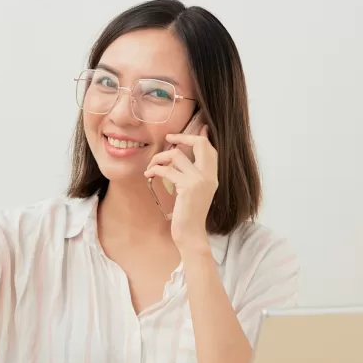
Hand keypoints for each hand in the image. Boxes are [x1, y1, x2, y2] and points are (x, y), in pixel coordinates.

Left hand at [144, 126, 217, 251]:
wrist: (191, 234)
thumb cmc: (188, 215)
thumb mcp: (194, 192)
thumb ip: (191, 175)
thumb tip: (180, 158)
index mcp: (212, 176)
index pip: (210, 148)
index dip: (200, 136)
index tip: (194, 129)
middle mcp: (209, 176)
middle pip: (200, 144)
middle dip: (181, 137)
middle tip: (168, 139)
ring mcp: (200, 180)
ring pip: (177, 155)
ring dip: (160, 157)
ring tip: (151, 166)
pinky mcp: (188, 187)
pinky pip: (168, 169)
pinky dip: (155, 170)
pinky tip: (149, 175)